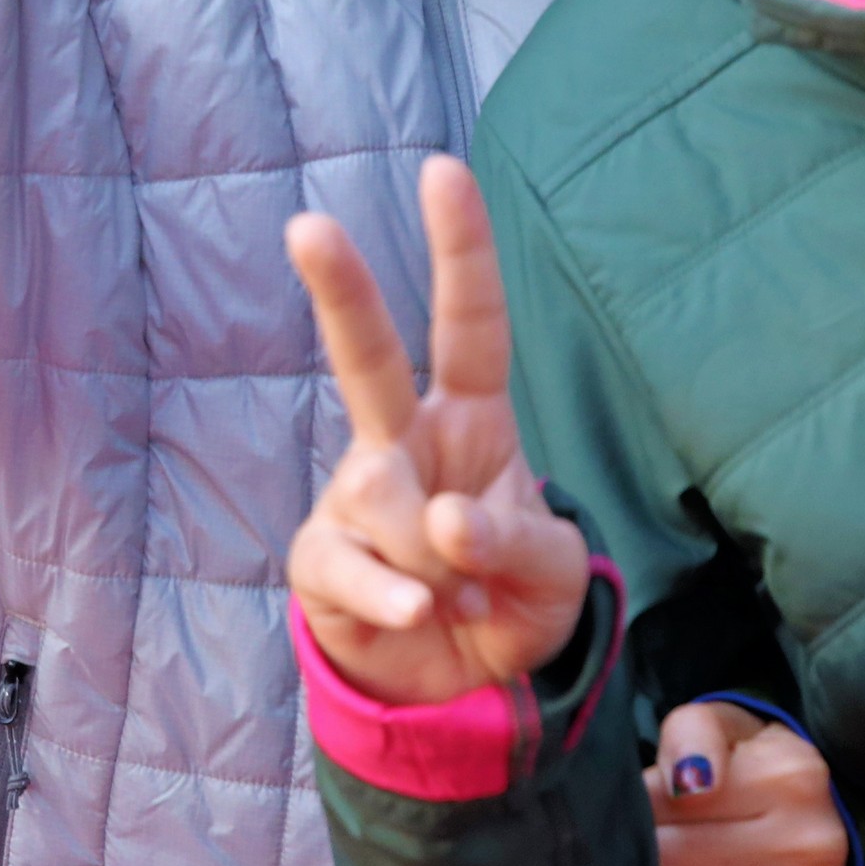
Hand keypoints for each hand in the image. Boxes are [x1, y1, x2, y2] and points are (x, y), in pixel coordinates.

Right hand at [286, 156, 596, 706]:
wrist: (457, 694)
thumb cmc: (513, 604)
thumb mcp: (555, 575)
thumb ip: (516, 540)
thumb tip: (446, 521)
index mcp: (472, 421)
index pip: (471, 324)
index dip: (461, 250)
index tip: (444, 170)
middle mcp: (405, 444)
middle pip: (367, 357)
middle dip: (341, 290)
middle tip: (309, 227)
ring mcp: (356, 499)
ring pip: (386, 501)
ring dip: (439, 563)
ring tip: (460, 599)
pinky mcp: (320, 560)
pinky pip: (353, 567)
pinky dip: (398, 600)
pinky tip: (419, 617)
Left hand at [646, 699, 850, 865]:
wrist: (821, 835)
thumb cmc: (751, 775)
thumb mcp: (724, 728)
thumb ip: (693, 733)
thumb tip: (689, 783)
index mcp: (791, 776)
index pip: (663, 802)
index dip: (636, 808)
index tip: (645, 810)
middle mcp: (810, 846)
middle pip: (665, 865)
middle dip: (641, 860)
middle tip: (647, 855)